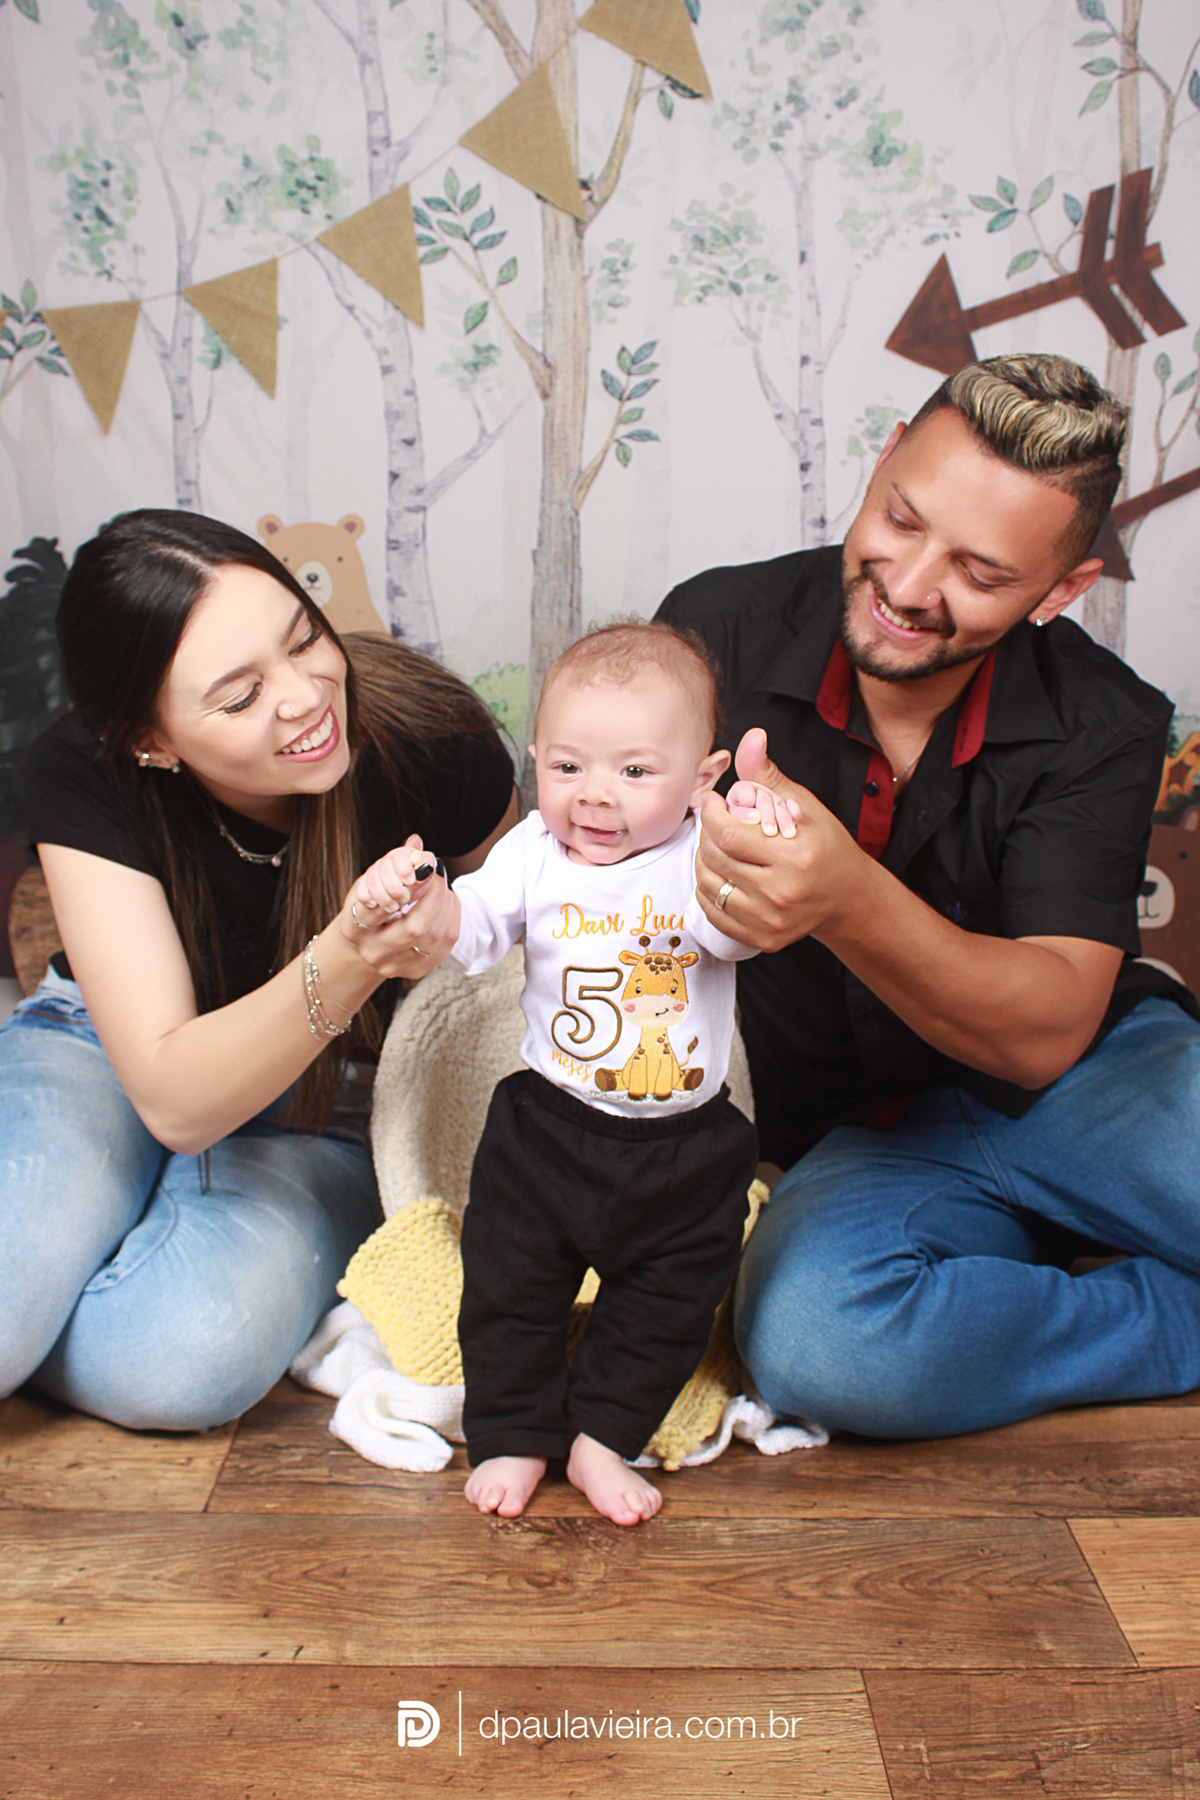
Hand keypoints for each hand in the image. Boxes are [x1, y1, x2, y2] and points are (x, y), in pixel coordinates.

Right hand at [340, 837, 458, 978]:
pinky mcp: (416, 972)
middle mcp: (372, 951)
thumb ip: (391, 865)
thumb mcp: (369, 885)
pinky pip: (445, 945)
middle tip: (439, 874)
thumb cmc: (370, 909)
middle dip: (434, 896)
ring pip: (433, 937)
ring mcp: (395, 965)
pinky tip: (447, 903)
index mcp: (354, 928)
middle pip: (413, 928)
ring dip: (445, 906)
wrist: (369, 946)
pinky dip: (451, 918)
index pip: (375, 908)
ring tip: (443, 887)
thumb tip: (416, 842)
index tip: (424, 868)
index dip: (404, 888)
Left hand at [695, 729, 868, 951]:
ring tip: (717, 847)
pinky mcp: (763, 938)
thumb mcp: (802, 806)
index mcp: (795, 856)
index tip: (713, 802)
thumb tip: (751, 737)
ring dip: (704, 861)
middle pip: (716, 859)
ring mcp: (771, 920)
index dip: (711, 815)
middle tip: (716, 823)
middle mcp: (782, 892)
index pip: (729, 835)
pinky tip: (722, 873)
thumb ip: (768, 776)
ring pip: (710, 886)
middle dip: (707, 835)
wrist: (847, 897)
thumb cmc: (826, 847)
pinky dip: (709, 890)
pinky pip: (715, 912)